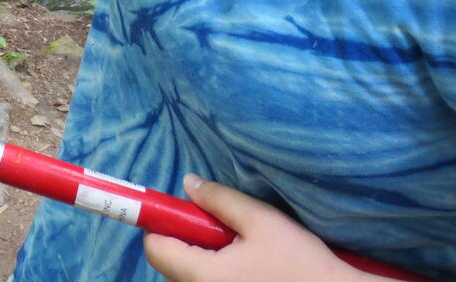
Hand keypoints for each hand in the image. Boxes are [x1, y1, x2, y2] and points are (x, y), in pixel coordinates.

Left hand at [144, 175, 371, 281]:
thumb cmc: (299, 261)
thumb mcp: (260, 220)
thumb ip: (219, 200)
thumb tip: (188, 184)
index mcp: (204, 275)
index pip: (156, 250)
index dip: (161, 226)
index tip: (181, 213)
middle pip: (170, 265)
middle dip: (185, 242)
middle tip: (217, 228)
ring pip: (189, 278)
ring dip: (202, 259)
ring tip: (238, 249)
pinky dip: (216, 273)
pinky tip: (247, 269)